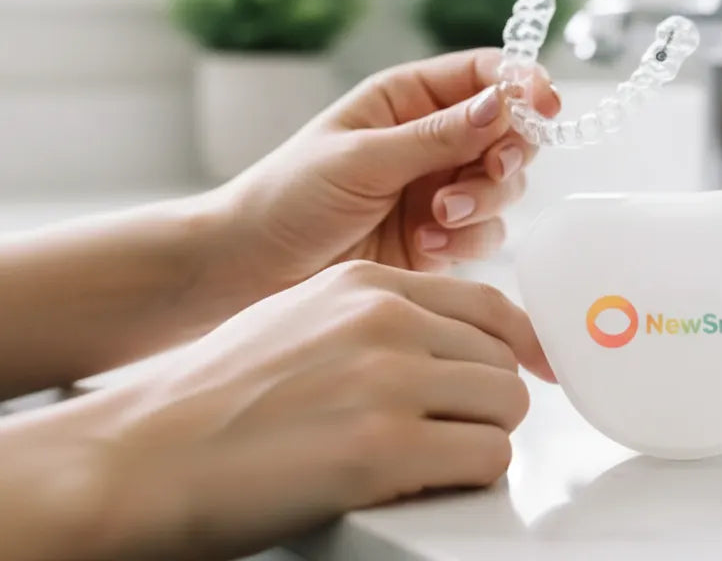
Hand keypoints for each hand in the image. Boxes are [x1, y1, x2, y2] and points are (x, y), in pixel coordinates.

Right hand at [0, 261, 551, 560]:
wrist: (139, 456)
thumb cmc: (212, 399)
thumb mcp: (303, 319)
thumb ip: (378, 320)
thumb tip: (449, 343)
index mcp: (367, 285)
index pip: (491, 304)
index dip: (521, 346)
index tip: (535, 373)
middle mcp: (385, 321)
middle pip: (503, 362)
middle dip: (483, 405)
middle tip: (443, 435)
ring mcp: (387, 380)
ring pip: (505, 409)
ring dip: (476, 442)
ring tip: (422, 461)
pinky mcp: (385, 449)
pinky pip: (488, 459)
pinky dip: (466, 478)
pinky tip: (415, 482)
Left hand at [200, 48, 558, 310]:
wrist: (248, 270)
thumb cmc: (288, 197)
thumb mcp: (361, 157)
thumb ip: (438, 136)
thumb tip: (503, 102)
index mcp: (407, 99)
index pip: (483, 75)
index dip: (521, 83)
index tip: (544, 104)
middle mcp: (431, 140)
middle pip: (507, 132)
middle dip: (505, 155)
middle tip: (486, 172)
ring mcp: (439, 190)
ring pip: (504, 186)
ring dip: (482, 202)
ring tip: (436, 219)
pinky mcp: (441, 238)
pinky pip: (485, 233)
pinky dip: (468, 239)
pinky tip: (427, 245)